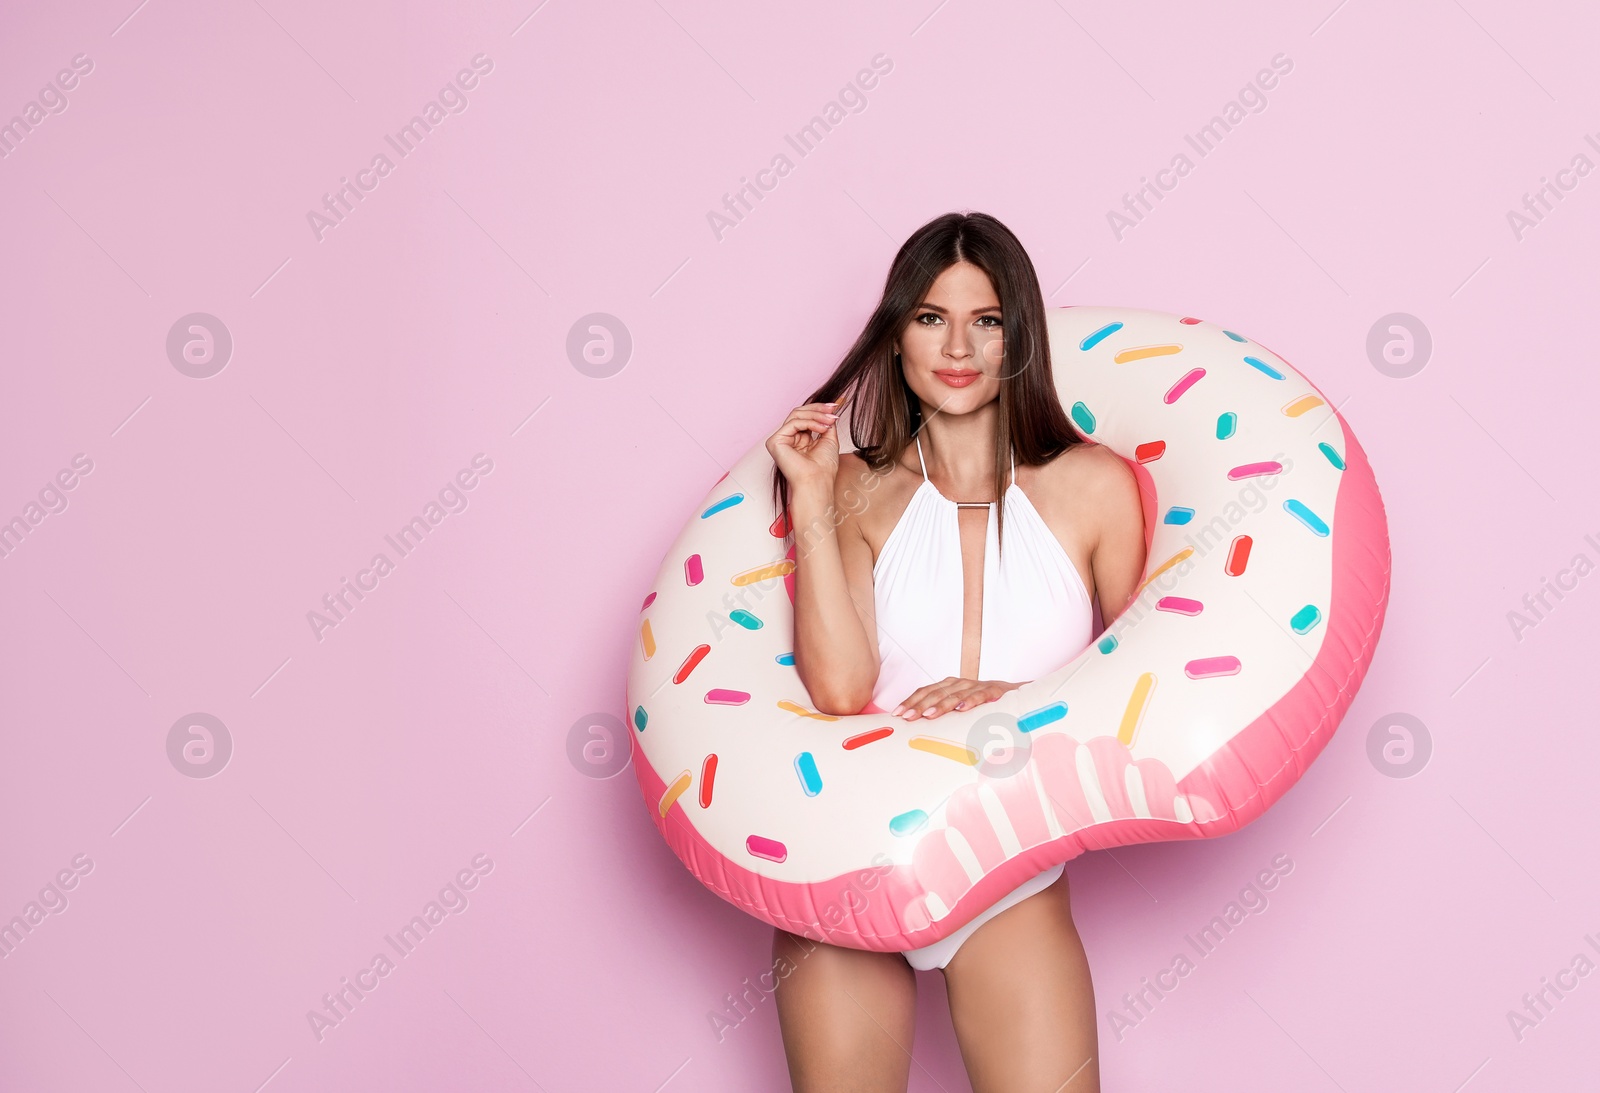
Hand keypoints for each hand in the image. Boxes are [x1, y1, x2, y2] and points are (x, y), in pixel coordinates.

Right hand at [765, 400, 842, 492]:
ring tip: (830, 421)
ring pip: (796, 415)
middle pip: (799, 412)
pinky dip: (810, 423)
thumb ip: (826, 423)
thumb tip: (829, 410)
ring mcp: (780, 439)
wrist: (817, 482)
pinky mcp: (775, 441)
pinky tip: (822, 428)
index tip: (835, 406)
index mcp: (798, 439)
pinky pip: (793, 423)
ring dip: (816, 415)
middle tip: (833, 409)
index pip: (805, 416)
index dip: (819, 409)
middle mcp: (788, 438)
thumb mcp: (829, 439)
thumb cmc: (823, 468)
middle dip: (818, 409)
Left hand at [892, 677, 1025, 720]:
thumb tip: (920, 733)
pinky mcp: (997, 691)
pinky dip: (972, 701)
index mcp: (951, 686)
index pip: (926, 691)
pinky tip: (962, 709)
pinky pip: (982, 695)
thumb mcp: (963, 712)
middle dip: (920, 705)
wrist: (1021, 696)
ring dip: (941, 704)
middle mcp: (962, 683)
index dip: (911, 701)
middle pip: (937, 692)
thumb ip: (945, 717)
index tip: (897, 714)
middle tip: (907, 718)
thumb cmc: (986, 708)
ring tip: (928, 715)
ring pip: (956, 693)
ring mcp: (979, 686)